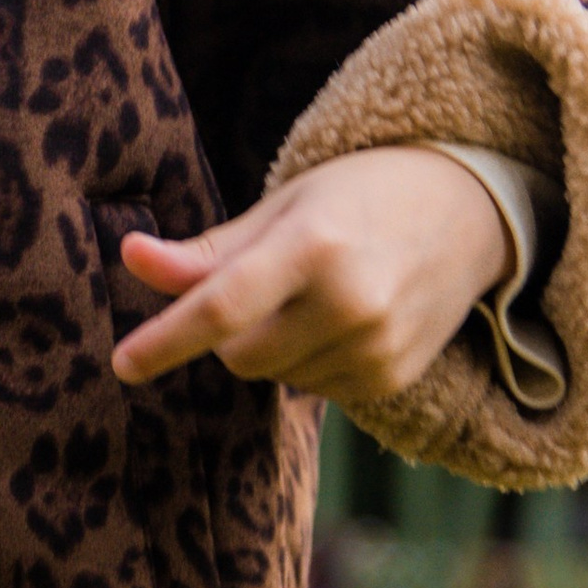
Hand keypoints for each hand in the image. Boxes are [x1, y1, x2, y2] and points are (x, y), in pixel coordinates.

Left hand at [112, 146, 508, 406]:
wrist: (466, 212)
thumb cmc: (357, 197)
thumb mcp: (282, 207)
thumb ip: (206, 251)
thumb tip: (129, 258)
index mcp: (313, 245)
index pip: (221, 306)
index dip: (164, 339)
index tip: (121, 363)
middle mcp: (349, 302)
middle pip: (238, 354)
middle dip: (228, 331)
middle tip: (266, 282)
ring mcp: (375, 347)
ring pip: (273, 376)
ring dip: (271, 346)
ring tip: (317, 293)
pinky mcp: (390, 379)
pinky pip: (312, 390)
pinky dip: (308, 362)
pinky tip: (344, 318)